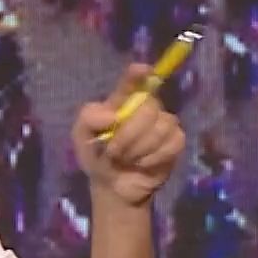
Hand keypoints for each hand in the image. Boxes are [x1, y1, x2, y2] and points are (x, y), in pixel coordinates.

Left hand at [72, 64, 185, 207]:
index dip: (138, 74)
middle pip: (149, 107)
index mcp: (122, 100)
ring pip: (162, 126)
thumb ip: (89, 118)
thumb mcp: (81, 136)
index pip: (133, 80)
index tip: (142, 71)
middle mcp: (146, 107)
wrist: (114, 186)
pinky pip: (173, 142)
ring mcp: (163, 123)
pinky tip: (143, 164)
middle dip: (129, 134)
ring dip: (140, 149)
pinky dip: (154, 157)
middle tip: (115, 151)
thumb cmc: (97, 155)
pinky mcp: (176, 141)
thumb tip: (113, 116)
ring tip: (128, 159)